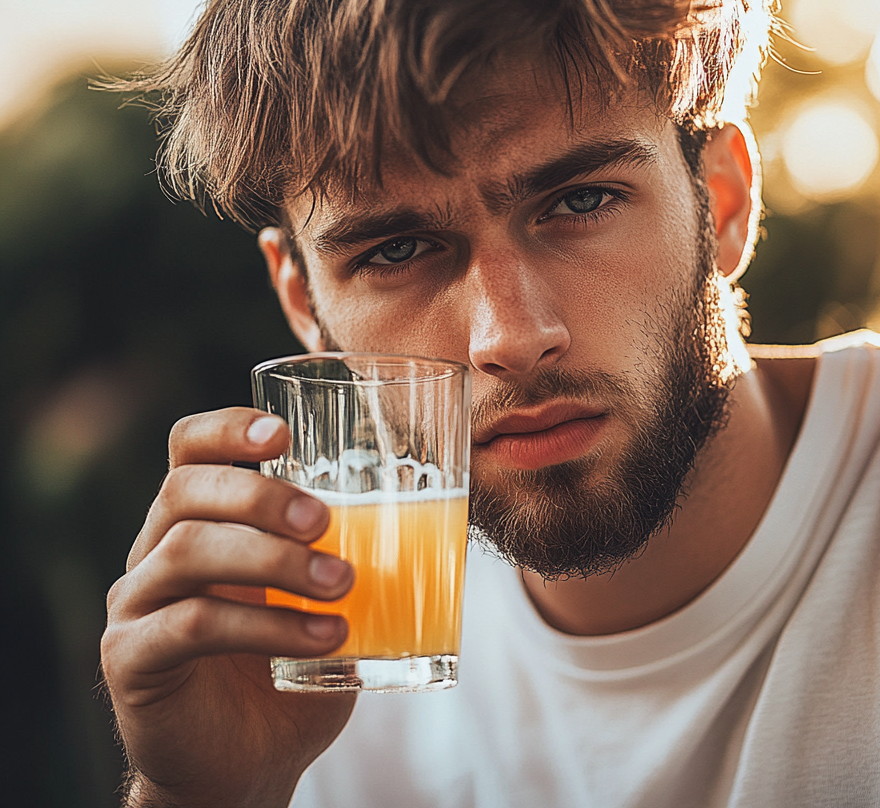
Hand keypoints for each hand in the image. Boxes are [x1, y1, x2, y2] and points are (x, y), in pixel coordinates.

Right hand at [102, 409, 356, 807]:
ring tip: (342, 583)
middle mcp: (156, 548)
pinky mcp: (131, 659)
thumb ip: (353, 545)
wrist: (248, 762)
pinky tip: (326, 637)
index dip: (226, 428)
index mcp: (198, 518)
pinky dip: (268, 628)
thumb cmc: (293, 660)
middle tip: (325, 522)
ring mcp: (137, 602)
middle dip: (262, 497)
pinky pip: (190, 626)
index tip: (283, 436)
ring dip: (275, 560)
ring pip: (188, 549)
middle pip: (186, 489)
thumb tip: (438, 496)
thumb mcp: (322, 592)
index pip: (190, 448)